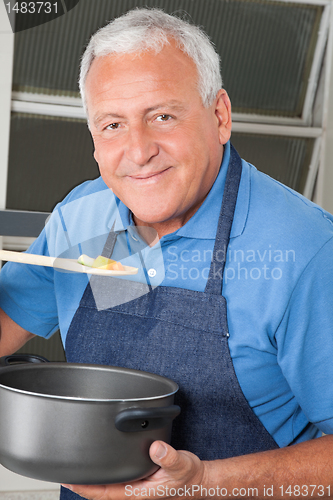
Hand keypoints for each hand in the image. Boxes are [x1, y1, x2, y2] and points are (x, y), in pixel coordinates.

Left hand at [62, 440, 207, 499]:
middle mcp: (134, 491)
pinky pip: (116, 480)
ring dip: (92, 481)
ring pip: (107, 487)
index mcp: (138, 492)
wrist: (198, 480)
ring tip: (77, 470)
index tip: (70, 481)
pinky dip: (104, 475)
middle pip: (101, 492)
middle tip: (65, 472)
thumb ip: (168, 456)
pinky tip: (100, 466)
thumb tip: (155, 447)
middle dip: (83, 485)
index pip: (105, 494)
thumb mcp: (181, 464)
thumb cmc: (189, 476)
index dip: (86, 488)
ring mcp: (136, 487)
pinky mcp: (139, 479)